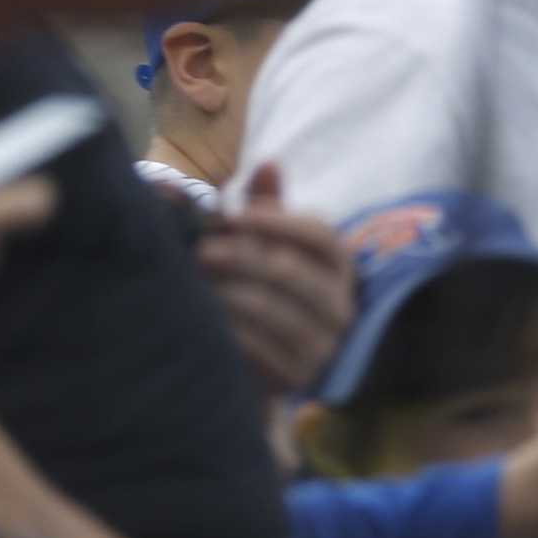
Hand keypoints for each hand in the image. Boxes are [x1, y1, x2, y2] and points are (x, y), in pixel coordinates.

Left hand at [197, 167, 355, 397]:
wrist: (271, 359)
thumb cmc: (269, 286)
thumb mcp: (271, 243)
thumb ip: (268, 205)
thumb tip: (268, 161)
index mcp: (340, 265)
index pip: (319, 234)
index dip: (275, 221)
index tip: (234, 214)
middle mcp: (341, 306)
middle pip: (290, 271)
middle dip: (240, 258)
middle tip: (201, 252)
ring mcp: (324, 345)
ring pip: (270, 309)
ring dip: (226, 293)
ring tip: (195, 283)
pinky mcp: (298, 377)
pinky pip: (257, 347)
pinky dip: (226, 329)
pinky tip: (204, 318)